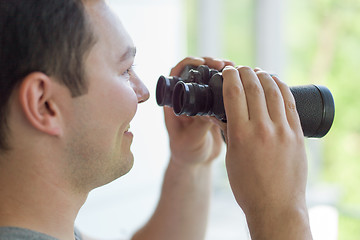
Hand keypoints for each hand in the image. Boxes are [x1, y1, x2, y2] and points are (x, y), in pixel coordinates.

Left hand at [164, 57, 233, 165]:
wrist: (198, 162)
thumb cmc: (187, 152)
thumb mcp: (191, 140)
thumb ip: (199, 126)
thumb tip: (211, 111)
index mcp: (176, 103)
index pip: (176, 74)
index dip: (187, 64)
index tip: (202, 63)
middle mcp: (188, 98)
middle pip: (196, 71)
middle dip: (209, 63)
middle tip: (224, 64)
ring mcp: (202, 101)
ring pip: (211, 78)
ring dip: (223, 71)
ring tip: (237, 69)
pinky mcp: (215, 106)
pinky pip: (223, 90)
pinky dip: (232, 83)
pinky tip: (243, 82)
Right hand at [221, 66, 307, 215]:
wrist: (276, 206)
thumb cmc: (248, 187)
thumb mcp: (231, 158)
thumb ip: (229, 133)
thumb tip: (224, 114)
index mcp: (241, 135)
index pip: (234, 94)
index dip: (230, 77)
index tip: (227, 71)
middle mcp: (262, 129)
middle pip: (254, 87)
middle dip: (245, 72)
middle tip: (240, 68)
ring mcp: (282, 131)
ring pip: (274, 91)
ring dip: (264, 76)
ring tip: (257, 72)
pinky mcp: (297, 135)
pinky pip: (290, 104)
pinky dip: (282, 88)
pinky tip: (276, 83)